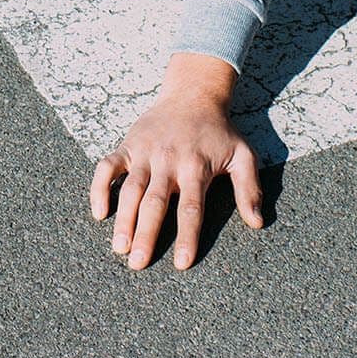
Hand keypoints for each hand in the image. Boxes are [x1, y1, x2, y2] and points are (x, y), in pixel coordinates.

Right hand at [89, 54, 262, 270]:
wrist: (193, 93)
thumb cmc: (219, 130)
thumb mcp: (243, 155)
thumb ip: (250, 189)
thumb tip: (257, 223)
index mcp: (196, 166)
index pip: (191, 208)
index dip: (186, 237)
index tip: (181, 264)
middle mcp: (168, 160)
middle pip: (155, 203)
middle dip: (146, 234)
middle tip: (138, 264)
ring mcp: (145, 152)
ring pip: (130, 188)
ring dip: (123, 219)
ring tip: (119, 247)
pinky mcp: (129, 144)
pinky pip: (108, 166)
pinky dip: (99, 187)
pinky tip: (99, 212)